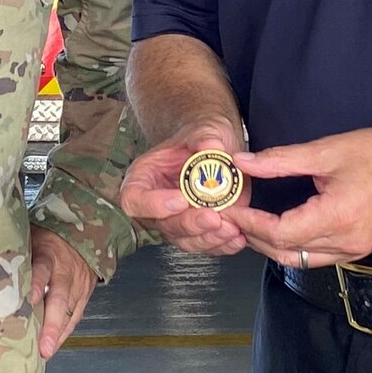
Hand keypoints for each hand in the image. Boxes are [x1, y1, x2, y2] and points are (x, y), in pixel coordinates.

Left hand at [30, 226, 97, 358]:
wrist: (83, 233)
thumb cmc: (47, 236)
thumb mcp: (31, 236)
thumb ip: (15, 251)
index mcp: (49, 252)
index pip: (42, 269)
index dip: (37, 284)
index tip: (29, 300)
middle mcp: (66, 270)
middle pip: (60, 298)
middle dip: (51, 323)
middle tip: (43, 345)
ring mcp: (78, 284)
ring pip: (69, 311)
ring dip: (57, 333)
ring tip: (46, 352)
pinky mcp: (85, 294)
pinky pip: (75, 316)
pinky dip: (64, 332)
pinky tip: (53, 346)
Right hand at [117, 116, 250, 255]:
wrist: (219, 147)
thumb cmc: (202, 136)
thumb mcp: (204, 128)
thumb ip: (204, 136)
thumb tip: (211, 146)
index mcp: (144, 177)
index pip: (134, 199)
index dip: (154, 205)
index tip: (181, 199)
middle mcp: (156, 203)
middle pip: (163, 225)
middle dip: (190, 224)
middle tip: (213, 217)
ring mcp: (177, 219)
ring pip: (185, 240)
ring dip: (208, 238)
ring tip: (230, 228)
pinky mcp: (199, 230)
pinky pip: (205, 244)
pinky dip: (222, 244)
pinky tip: (237, 237)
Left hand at [229, 127, 371, 267]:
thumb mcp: (327, 151)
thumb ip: (281, 160)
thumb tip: (244, 163)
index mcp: (338, 216)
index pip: (280, 232)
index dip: (250, 222)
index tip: (230, 208)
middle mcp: (346, 242)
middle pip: (285, 252)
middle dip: (254, 236)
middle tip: (232, 217)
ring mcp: (354, 250)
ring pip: (299, 260)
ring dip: (271, 245)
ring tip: (250, 222)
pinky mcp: (358, 249)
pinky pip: (316, 258)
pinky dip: (292, 247)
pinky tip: (279, 229)